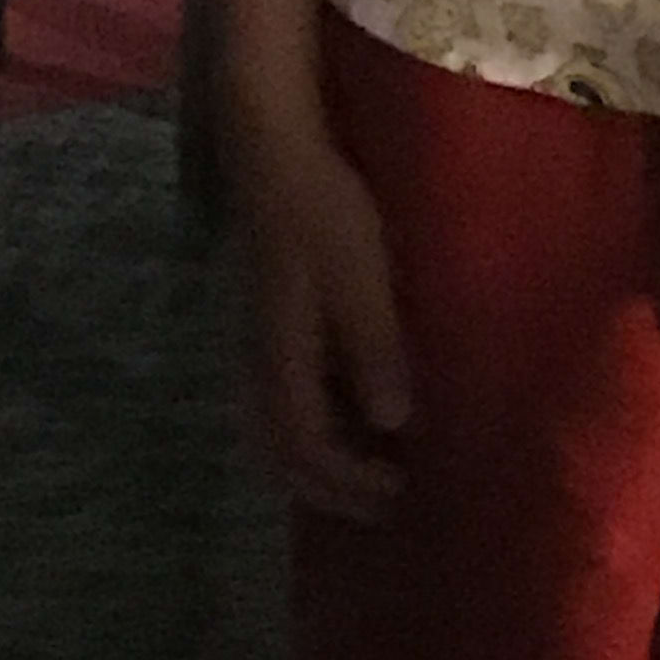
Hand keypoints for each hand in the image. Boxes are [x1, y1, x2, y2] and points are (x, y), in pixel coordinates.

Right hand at [231, 121, 413, 518]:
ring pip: (277, 432)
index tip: (401, 490)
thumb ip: (375, 349)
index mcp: (281, 360)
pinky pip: (284, 402)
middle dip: (332, 489)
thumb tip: (394, 424)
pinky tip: (352, 419)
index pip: (307, 448)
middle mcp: (259, 365)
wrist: (277, 155)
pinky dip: (315, 431)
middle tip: (387, 504)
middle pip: (282, 453)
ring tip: (370, 475)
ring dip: (320, 465)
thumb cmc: (325, 213)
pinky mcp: (268, 326)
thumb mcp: (361, 278)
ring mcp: (258, 346)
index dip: (351, 481)